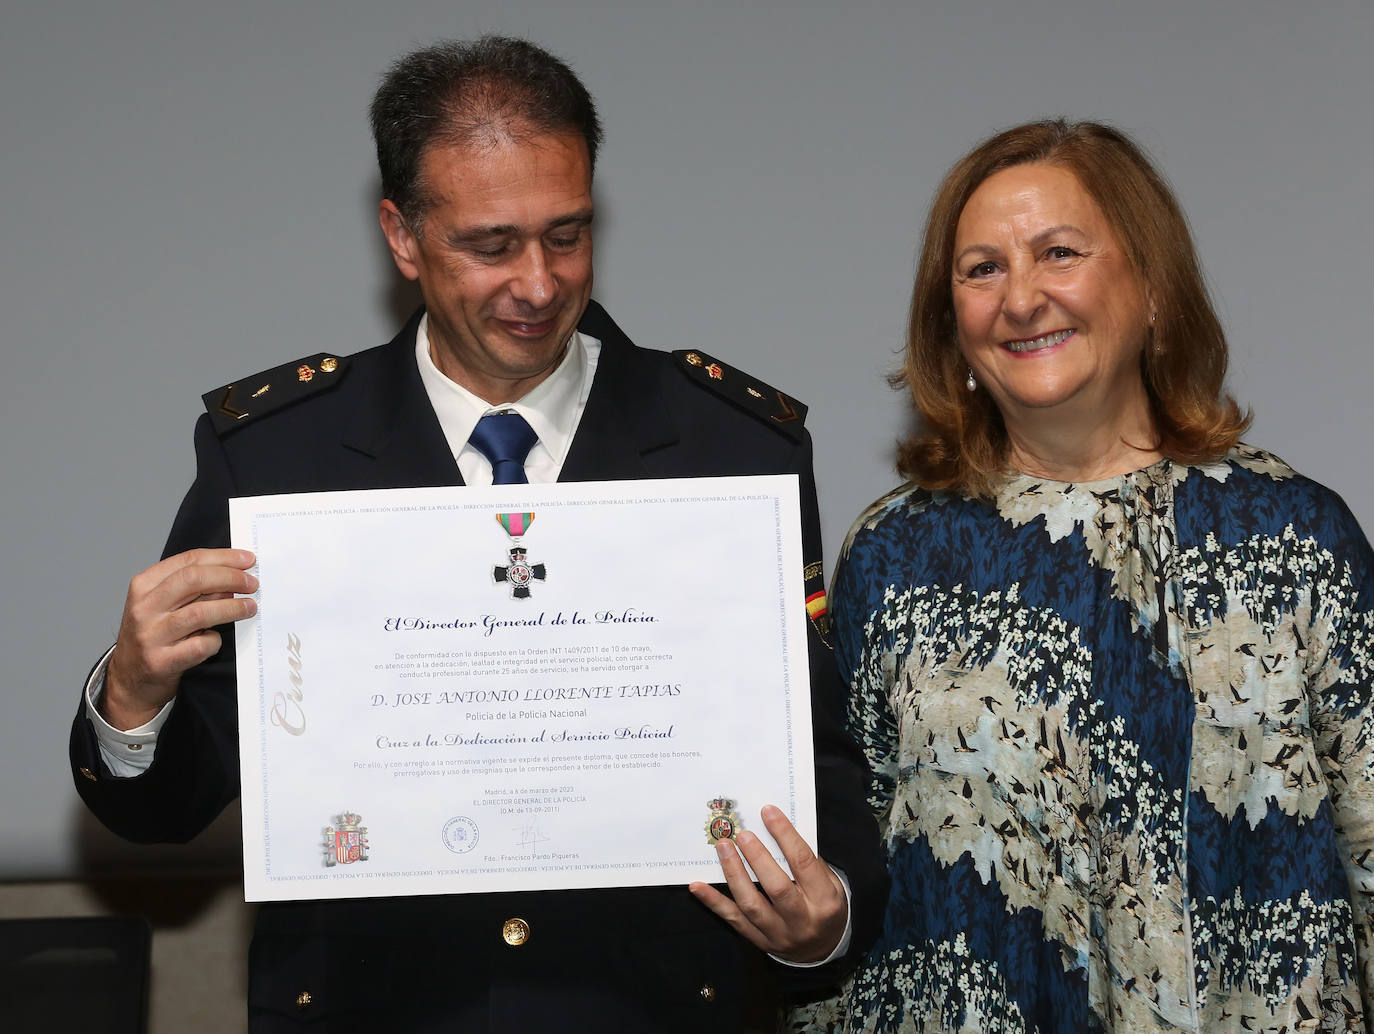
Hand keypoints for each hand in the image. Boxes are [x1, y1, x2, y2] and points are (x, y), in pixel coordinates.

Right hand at [102, 548, 257, 729]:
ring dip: (232, 608)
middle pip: (194, 580)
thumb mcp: (163, 604)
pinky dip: (216, 640)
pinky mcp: (161, 662)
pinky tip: (218, 638)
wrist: (130, 679)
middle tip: (252, 583)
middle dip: (230, 578)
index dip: (223, 557)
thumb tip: (234, 574)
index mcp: (144, 586)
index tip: (247, 559)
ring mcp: (150, 635)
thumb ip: (192, 588)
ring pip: (199, 613)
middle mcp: (144, 608)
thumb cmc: (153, 635)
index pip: (188, 560)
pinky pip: (199, 645)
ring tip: (250, 607)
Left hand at [688, 804, 847, 962]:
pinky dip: (713, 902)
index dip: (785, 835)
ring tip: (723, 848)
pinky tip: (697, 886)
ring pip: (751, 905)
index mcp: (825, 901)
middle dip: (757, 857)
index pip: (803, 863)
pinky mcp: (759, 941)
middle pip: (777, 888)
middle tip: (742, 833)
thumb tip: (778, 830)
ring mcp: (779, 934)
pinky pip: (733, 920)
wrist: (823, 950)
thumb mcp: (831, 885)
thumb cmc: (824, 907)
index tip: (768, 812)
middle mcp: (803, 920)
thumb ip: (809, 861)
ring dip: (734, 874)